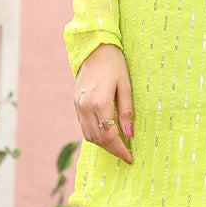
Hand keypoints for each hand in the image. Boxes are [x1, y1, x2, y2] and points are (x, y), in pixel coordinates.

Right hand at [74, 43, 133, 164]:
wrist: (94, 49)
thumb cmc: (115, 65)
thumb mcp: (126, 86)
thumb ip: (127, 112)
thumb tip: (129, 135)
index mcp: (100, 103)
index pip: (110, 136)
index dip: (120, 150)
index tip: (129, 158)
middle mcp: (86, 107)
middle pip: (98, 139)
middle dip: (112, 150)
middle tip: (125, 154)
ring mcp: (79, 105)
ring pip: (88, 135)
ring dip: (102, 144)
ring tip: (116, 146)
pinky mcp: (76, 103)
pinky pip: (83, 126)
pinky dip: (94, 134)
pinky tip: (105, 133)